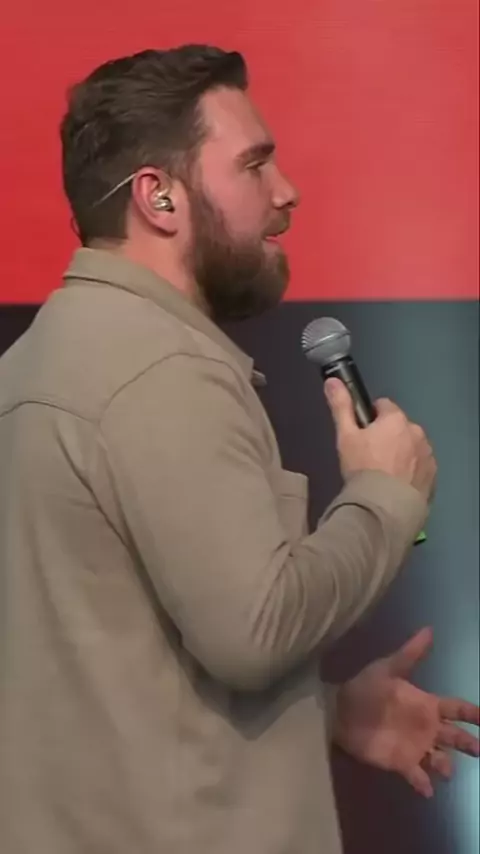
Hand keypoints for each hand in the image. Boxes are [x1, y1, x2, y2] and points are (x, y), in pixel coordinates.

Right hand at [324, 379, 436, 502]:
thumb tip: (332, 380)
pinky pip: (420, 466)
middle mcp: (417, 432)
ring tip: (384, 474)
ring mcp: (428, 455)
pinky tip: (396, 485)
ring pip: (411, 447)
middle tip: (371, 458)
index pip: (383, 406)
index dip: (371, 418)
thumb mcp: (346, 436)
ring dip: (401, 453)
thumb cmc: (363, 468)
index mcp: (396, 419)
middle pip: (399, 427)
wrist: (384, 506)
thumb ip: (341, 406)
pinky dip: (411, 471)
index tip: (362, 434)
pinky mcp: (433, 476)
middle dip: (388, 437)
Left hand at [333, 627, 479, 797]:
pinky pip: (417, 777)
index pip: (456, 708)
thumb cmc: (364, 687)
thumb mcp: (388, 668)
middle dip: (468, 743)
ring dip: (446, 766)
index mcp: (426, 704)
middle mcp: (425, 727)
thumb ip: (410, 653)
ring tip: (446, 769)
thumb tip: (429, 629)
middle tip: (478, 748)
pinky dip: (424, 785)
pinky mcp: (401, 763)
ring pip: (440, 759)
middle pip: (455, 737)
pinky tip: (429, 790)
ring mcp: (415, 747)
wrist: (339, 711)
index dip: (472, 713)